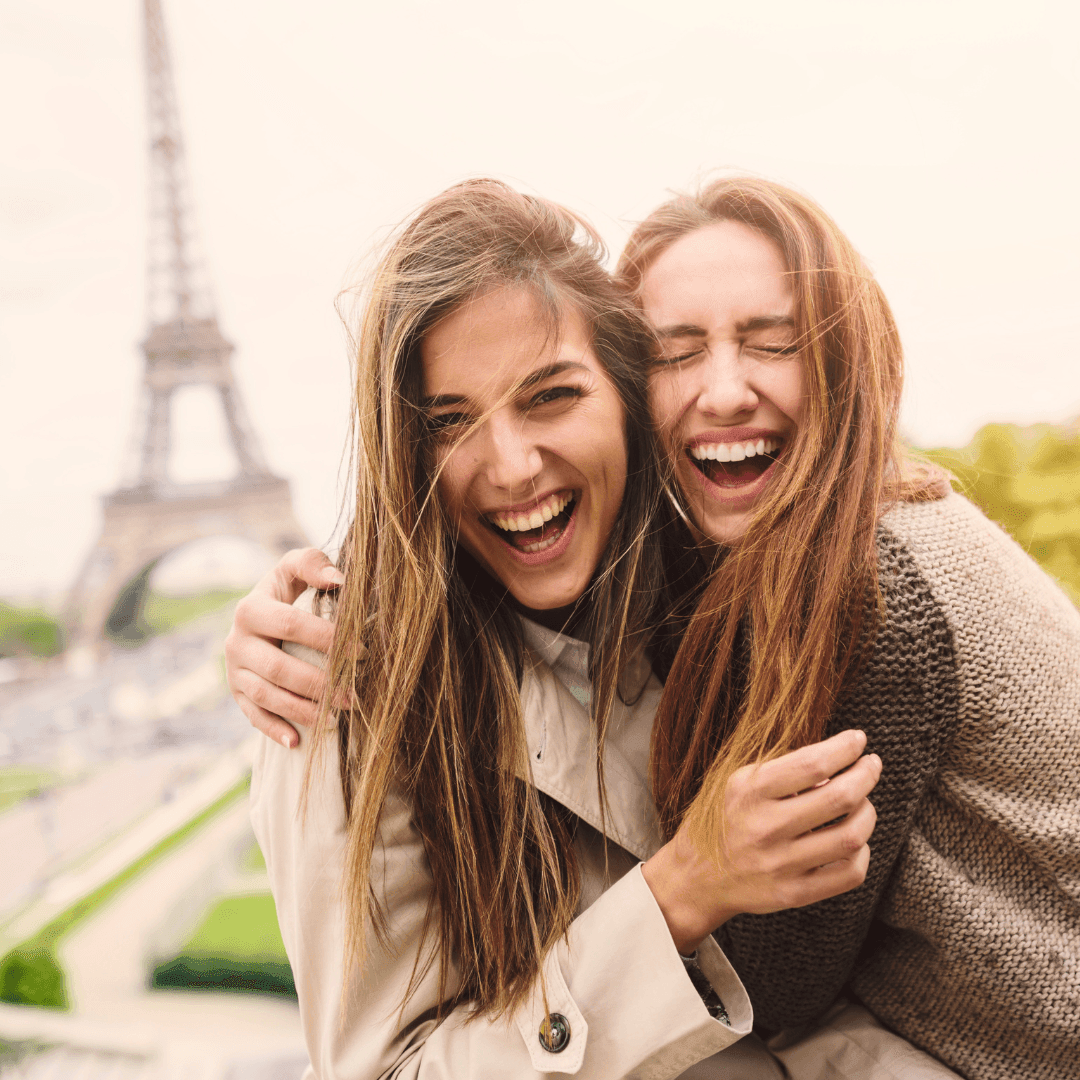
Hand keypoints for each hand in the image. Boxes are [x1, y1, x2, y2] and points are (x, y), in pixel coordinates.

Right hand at [224, 548, 341, 747]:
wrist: (259, 614)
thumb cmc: (288, 590)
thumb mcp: (294, 569)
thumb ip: (313, 564)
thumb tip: (340, 580)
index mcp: (251, 609)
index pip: (291, 625)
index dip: (327, 639)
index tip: (360, 650)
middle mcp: (235, 641)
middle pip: (279, 668)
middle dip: (319, 683)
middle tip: (354, 695)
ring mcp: (233, 671)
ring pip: (267, 696)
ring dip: (302, 710)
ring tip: (336, 719)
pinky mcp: (237, 694)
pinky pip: (253, 716)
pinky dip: (274, 730)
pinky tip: (298, 742)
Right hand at [642, 730, 879, 953]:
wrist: (696, 877)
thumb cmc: (723, 820)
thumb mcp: (737, 782)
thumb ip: (780, 770)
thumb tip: (832, 760)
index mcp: (749, 791)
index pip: (812, 764)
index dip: (844, 748)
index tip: (859, 740)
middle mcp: (765, 827)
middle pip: (838, 798)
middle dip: (866, 776)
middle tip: (872, 766)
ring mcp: (781, 864)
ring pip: (850, 836)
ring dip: (867, 813)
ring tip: (864, 802)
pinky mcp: (793, 893)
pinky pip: (848, 874)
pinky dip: (862, 852)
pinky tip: (854, 840)